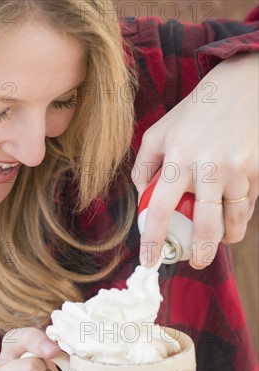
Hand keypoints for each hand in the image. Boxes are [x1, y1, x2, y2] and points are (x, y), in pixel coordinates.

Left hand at [133, 52, 257, 268]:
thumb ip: (143, 167)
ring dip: (226, 238)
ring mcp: (237, 170)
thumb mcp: (158, 133)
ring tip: (220, 243)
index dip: (152, 241)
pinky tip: (233, 215)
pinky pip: (248, 205)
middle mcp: (208, 167)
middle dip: (201, 254)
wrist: (241, 87)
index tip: (149, 261)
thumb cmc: (193, 113)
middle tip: (196, 263)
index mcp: (178, 159)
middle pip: (205, 228)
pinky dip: (240, 216)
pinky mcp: (257, 169)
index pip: (159, 211)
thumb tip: (143, 200)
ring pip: (233, 221)